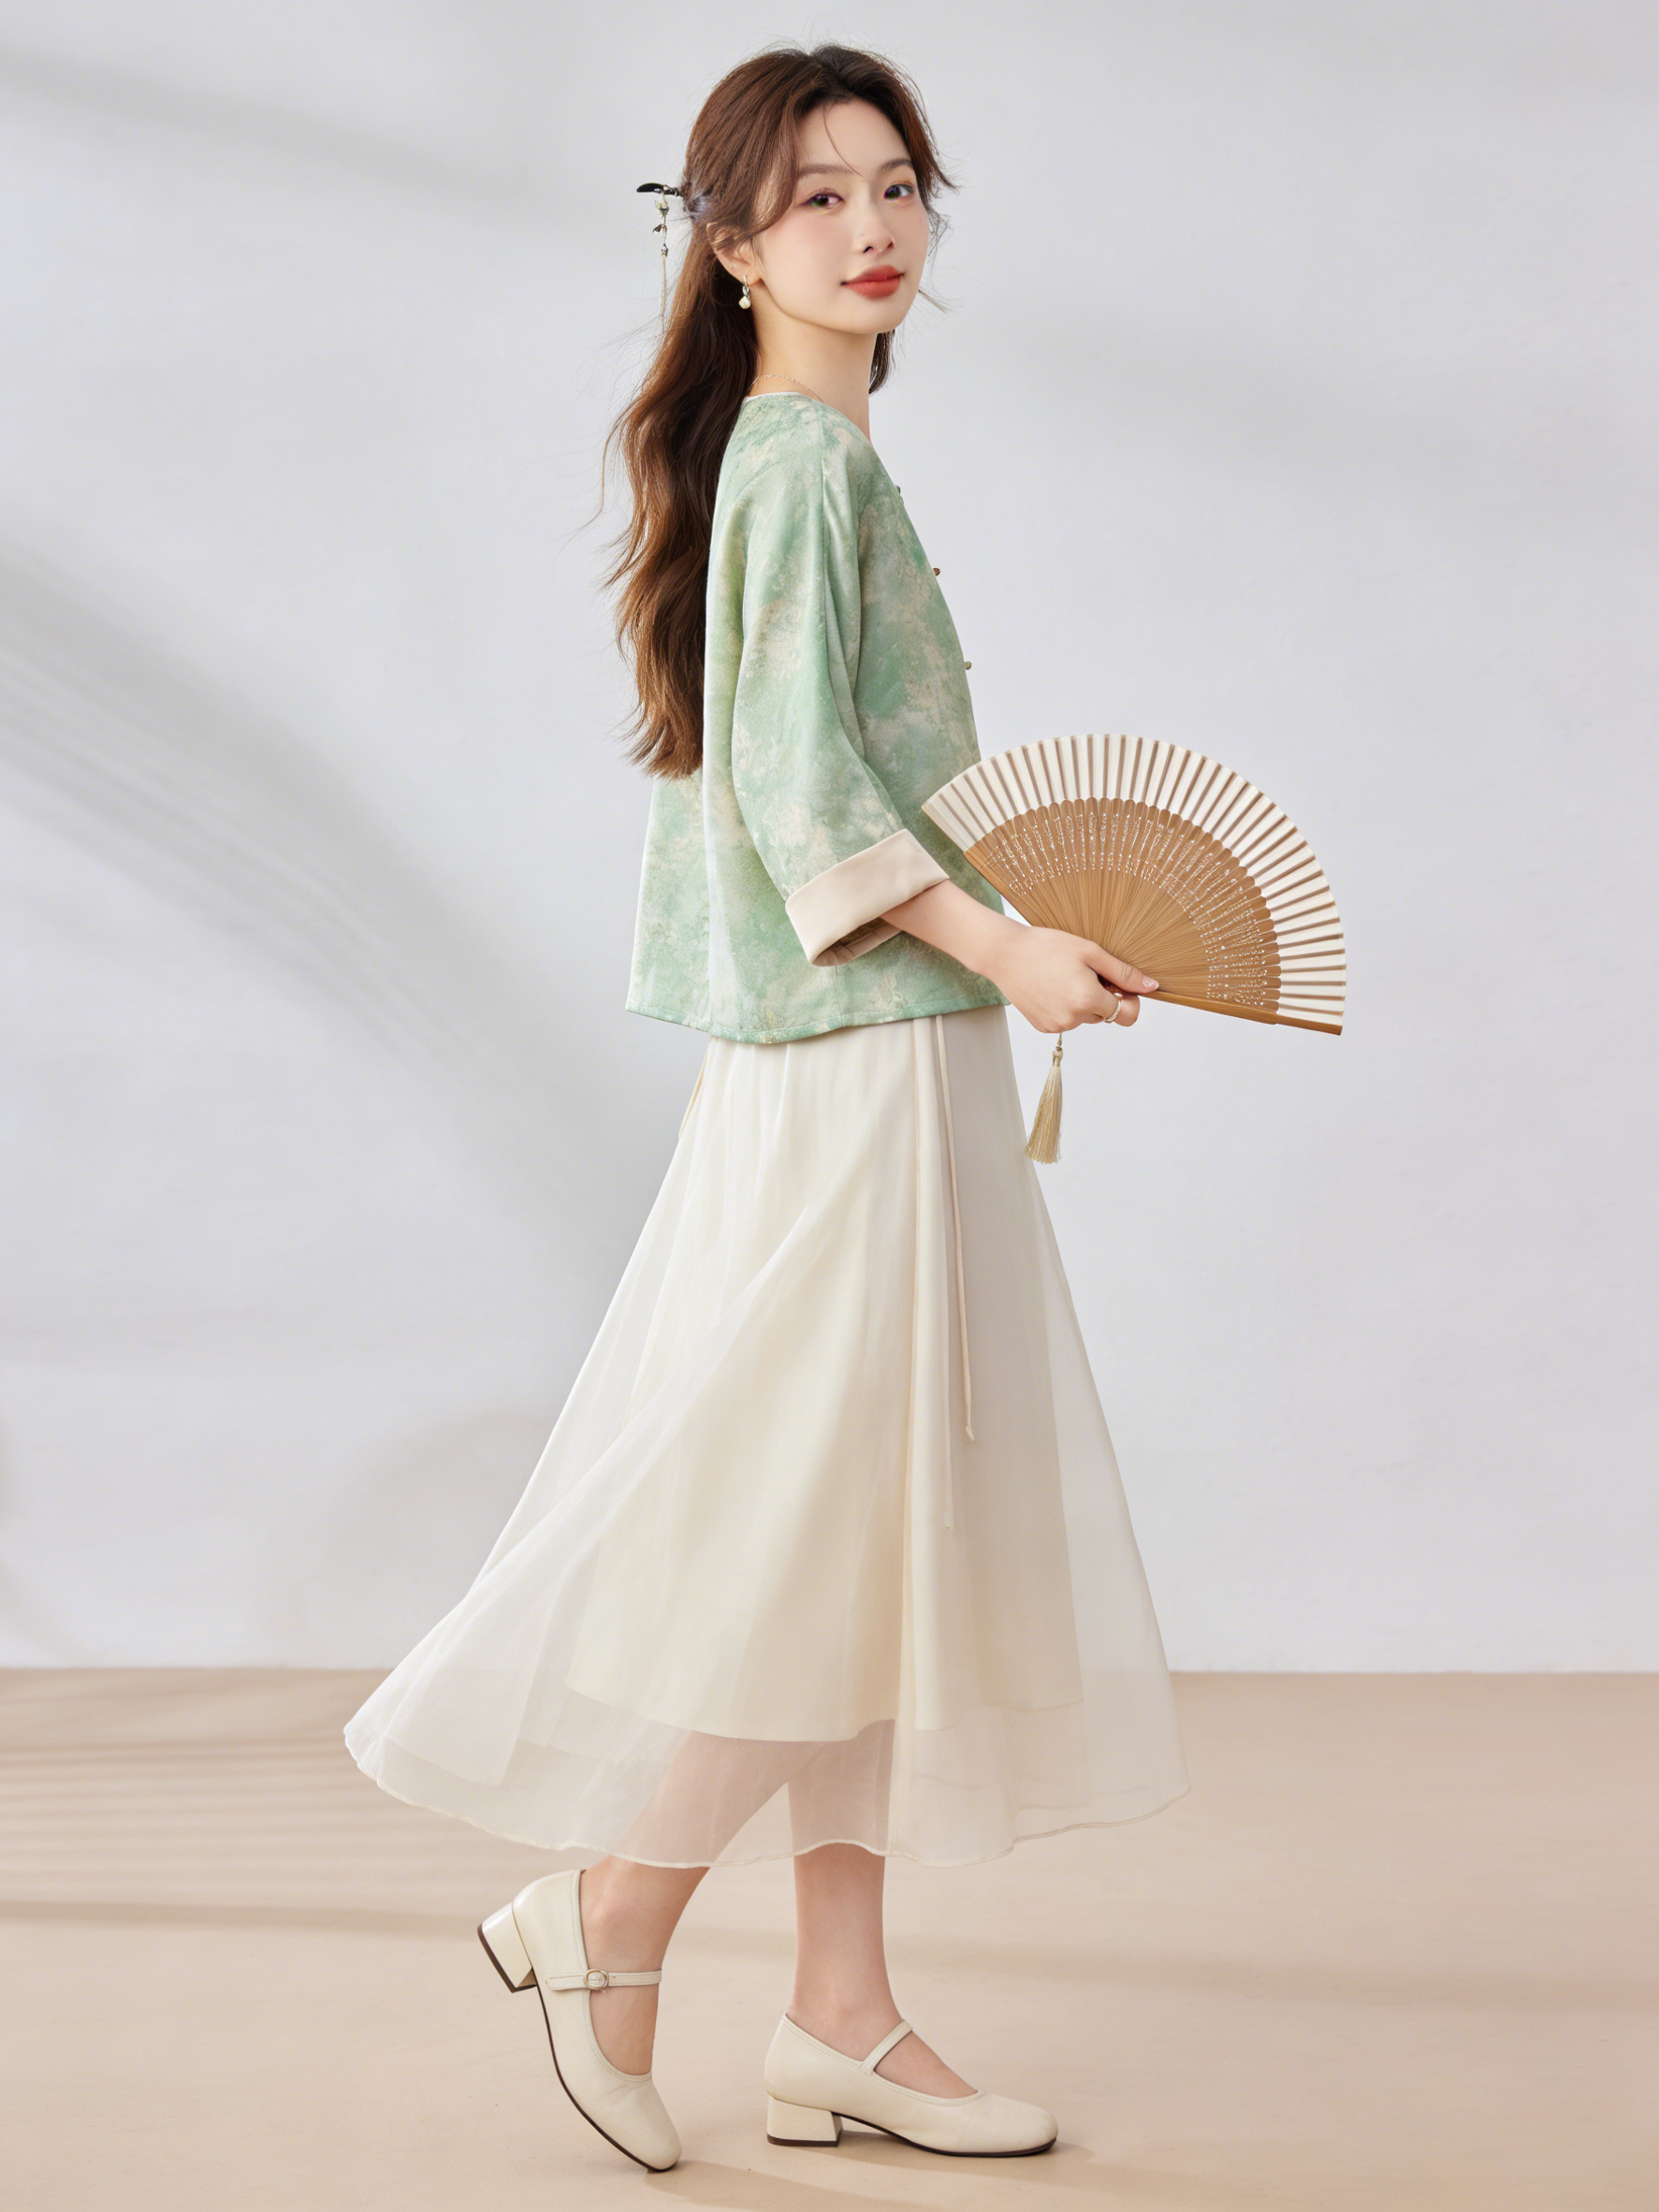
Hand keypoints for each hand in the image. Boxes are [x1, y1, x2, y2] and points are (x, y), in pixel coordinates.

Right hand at [983, 922, 1158, 1034]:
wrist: (1004, 954)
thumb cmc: (1046, 947)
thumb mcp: (1090, 952)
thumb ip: (1123, 973)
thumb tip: (1151, 987)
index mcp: (1087, 999)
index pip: (1127, 1015)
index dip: (1130, 1000)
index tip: (1121, 986)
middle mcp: (1073, 1018)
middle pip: (1106, 1015)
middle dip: (1102, 997)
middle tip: (1084, 972)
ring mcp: (1057, 1025)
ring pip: (1085, 1018)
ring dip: (1083, 1001)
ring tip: (1064, 977)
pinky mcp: (1043, 1026)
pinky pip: (1067, 1020)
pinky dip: (1065, 1006)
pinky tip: (1052, 986)